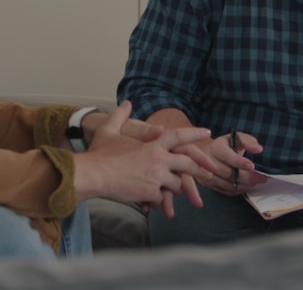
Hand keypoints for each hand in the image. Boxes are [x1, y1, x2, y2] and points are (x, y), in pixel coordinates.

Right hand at [72, 101, 216, 213]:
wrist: (94, 175)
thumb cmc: (100, 153)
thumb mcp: (109, 130)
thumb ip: (120, 116)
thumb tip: (126, 103)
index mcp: (152, 143)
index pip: (179, 136)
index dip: (194, 133)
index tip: (207, 132)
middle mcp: (158, 159)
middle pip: (188, 163)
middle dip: (198, 168)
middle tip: (209, 171)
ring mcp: (156, 177)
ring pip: (178, 184)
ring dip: (176, 186)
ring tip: (170, 189)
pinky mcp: (151, 193)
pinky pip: (162, 198)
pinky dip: (159, 200)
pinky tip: (151, 200)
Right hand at [198, 131, 264, 195]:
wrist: (209, 154)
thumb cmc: (225, 146)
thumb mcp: (237, 138)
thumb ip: (248, 141)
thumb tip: (258, 149)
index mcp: (215, 147)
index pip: (226, 156)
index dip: (239, 162)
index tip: (251, 166)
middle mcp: (208, 162)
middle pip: (228, 173)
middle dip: (246, 177)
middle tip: (259, 177)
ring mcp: (207, 175)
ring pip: (227, 184)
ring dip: (244, 185)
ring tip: (255, 181)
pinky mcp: (210, 185)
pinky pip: (225, 191)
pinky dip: (238, 190)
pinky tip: (246, 186)